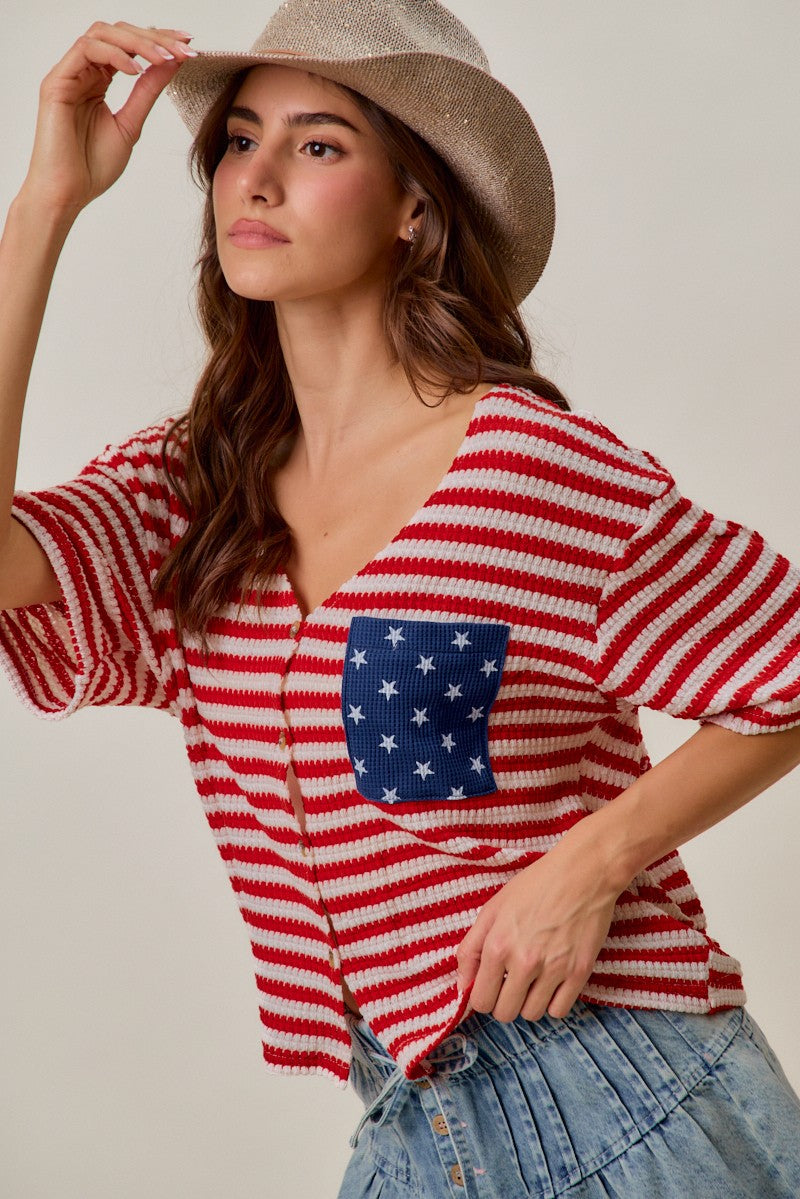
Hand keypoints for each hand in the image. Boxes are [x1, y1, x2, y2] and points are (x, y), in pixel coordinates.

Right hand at [20, 22, 195, 216]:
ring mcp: (69, 74)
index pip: (129, 47)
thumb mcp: (131, 124)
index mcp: (99, 80)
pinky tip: (136, 70)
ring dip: (138, 42)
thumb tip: (172, 62)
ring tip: (164, 59)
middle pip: (118, 33)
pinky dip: (115, 55)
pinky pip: (86, 50)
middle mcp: (83, 72)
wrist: (68, 193)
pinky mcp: (57, 82)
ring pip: (102, 34)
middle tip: (183, 46)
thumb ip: (148, 92)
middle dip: (154, 37)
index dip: (159, 40)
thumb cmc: (93, 167)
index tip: (188, 44)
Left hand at [455, 825, 622, 1021]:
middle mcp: (524, 961)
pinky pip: (559, 1011)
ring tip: (532, 980)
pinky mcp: (579, 973)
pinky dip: (553, 1002)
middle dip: (503, 1002)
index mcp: (497, 945)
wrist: (583, 872)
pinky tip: (552, 982)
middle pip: (505, 1013)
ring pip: (532, 1015)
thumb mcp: (493, 908)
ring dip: (528, 1002)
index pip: (480, 1000)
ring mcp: (553, 969)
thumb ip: (471, 949)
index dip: (482, 996)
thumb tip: (463, 986)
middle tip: (510, 984)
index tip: (490, 987)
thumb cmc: (536, 885)